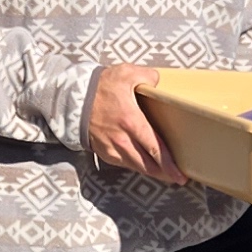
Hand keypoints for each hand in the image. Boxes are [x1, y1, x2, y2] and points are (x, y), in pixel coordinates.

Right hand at [81, 60, 185, 180]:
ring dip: (151, 172)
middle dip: (164, 173)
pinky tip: (143, 165)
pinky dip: (135, 166)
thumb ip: (148, 76)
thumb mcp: (126, 73)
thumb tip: (159, 82)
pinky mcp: (103, 151)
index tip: (179, 174)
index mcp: (131, 121)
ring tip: (164, 174)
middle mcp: (122, 139)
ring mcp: (111, 147)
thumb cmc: (100, 86)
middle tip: (177, 178)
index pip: (155, 148)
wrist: (72, 97)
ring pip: (136, 166)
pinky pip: (123, 163)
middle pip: (148, 164)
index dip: (168, 164)